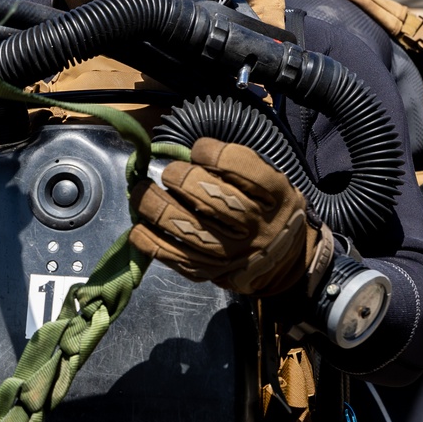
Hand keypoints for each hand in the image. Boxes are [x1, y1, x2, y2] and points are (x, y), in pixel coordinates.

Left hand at [129, 137, 326, 295]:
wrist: (283, 260)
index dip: (210, 152)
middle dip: (179, 178)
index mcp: (276, 195)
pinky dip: (149, 240)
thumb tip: (185, 155)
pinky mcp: (211, 272)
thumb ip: (235, 166)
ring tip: (141, 192)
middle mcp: (256, 226)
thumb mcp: (269, 182)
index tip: (198, 149)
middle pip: (209, 198)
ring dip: (154, 205)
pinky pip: (173, 255)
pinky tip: (139, 225)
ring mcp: (232, 253)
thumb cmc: (267, 209)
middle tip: (169, 173)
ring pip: (185, 227)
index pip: (239, 167)